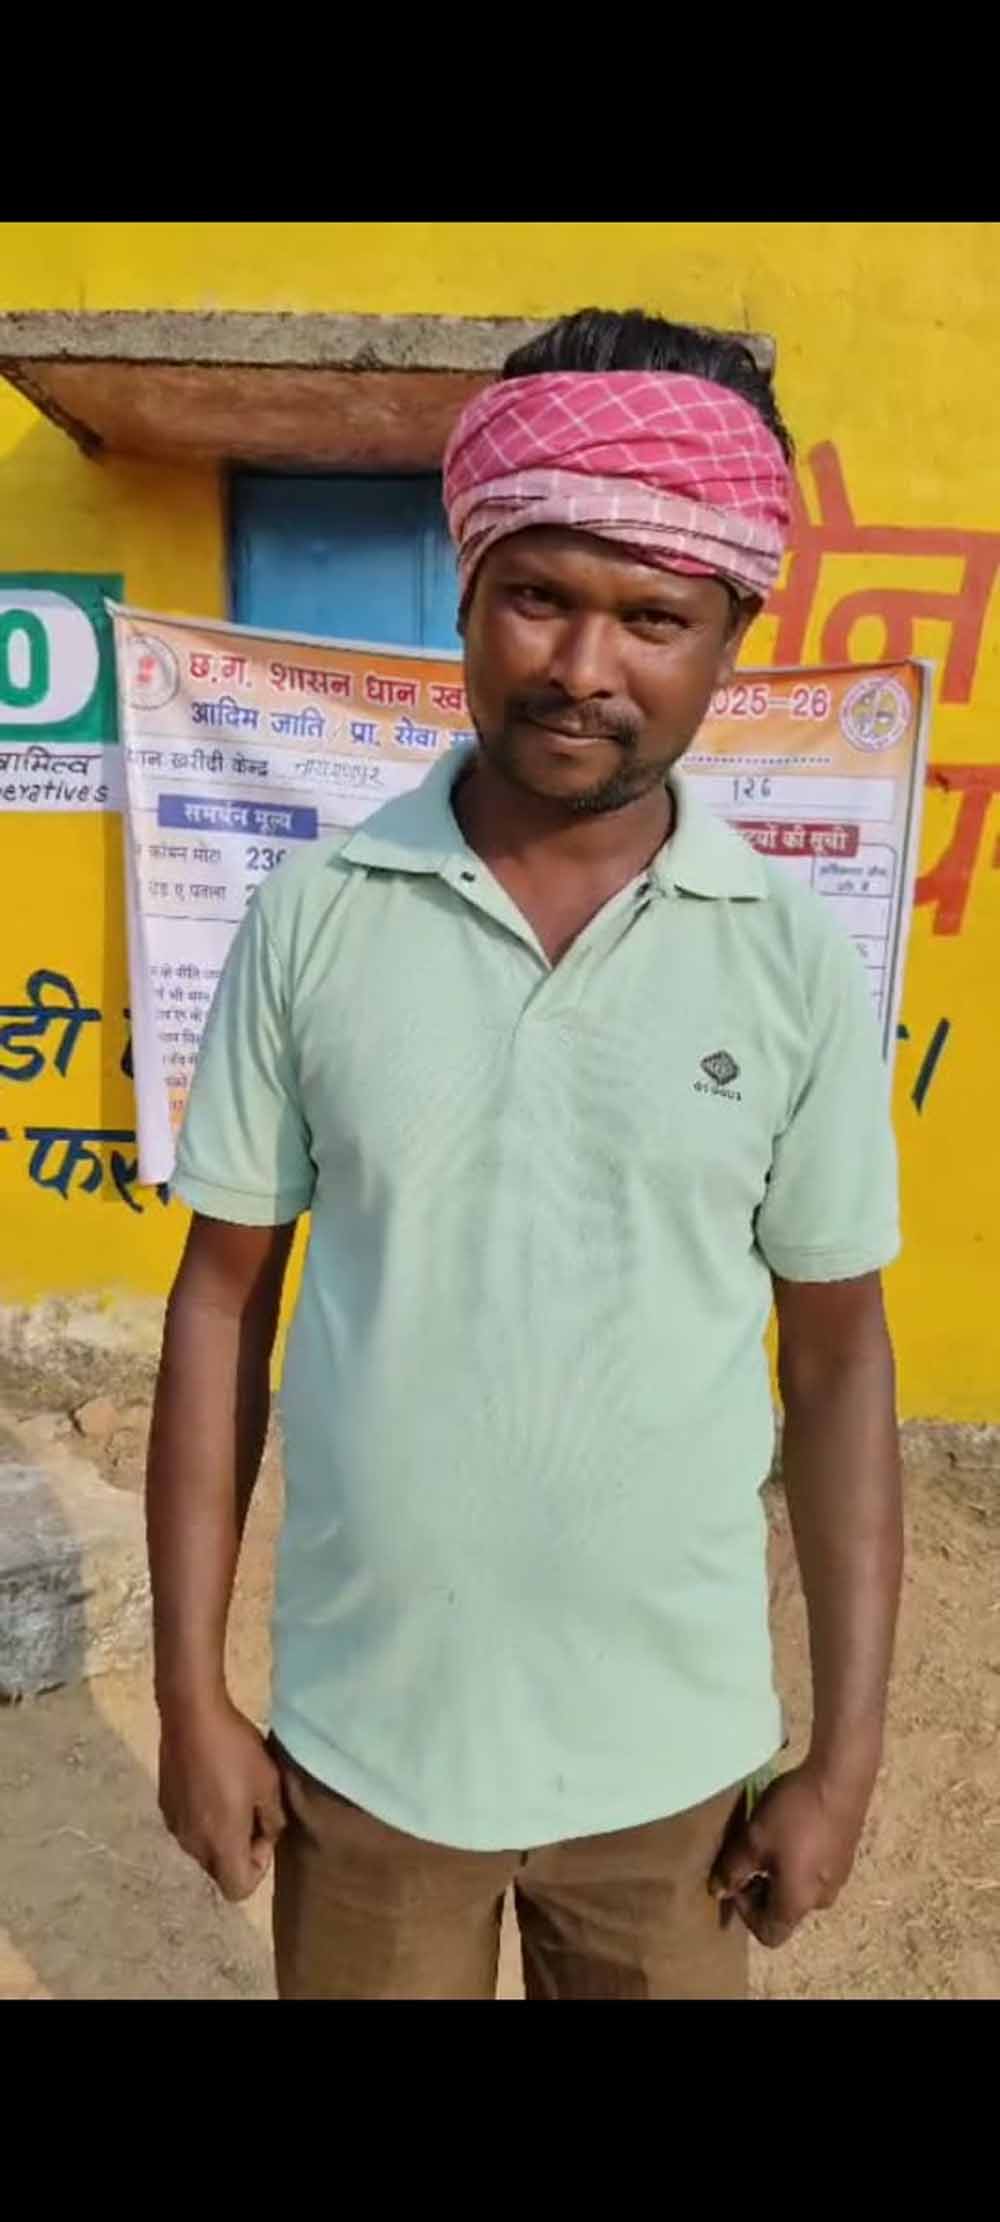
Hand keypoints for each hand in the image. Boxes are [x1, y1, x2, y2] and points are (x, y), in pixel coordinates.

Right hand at [158, 1696, 285, 1901]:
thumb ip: (274, 1819)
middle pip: (220, 1870)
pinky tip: (211, 1783)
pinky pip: (189, 1828)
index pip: (238, 1889)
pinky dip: (203, 1818)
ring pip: (204, 1849)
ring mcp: (175, 1826)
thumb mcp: (269, 1782)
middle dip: (240, 1851)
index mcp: (221, 1842)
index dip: (258, 1869)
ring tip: (233, 1794)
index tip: (263, 1834)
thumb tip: (267, 1834)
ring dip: (221, 1834)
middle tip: (253, 1812)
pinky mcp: (165, 1806)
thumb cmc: (235, 1750)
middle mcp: (193, 1843)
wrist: (191, 1715)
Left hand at [708, 1763, 871, 1948]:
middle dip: (760, 1890)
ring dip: (778, 1873)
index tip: (737, 1879)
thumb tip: (718, 1891)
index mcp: (798, 1902)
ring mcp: (839, 1877)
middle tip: (746, 1857)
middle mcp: (822, 1899)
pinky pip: (815, 1870)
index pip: (770, 1934)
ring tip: (767, 1839)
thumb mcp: (753, 1841)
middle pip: (785, 1911)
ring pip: (800, 1888)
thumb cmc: (792, 1815)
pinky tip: (791, 1828)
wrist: (840, 1778)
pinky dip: (798, 1860)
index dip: (745, 1914)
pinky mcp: (846, 1854)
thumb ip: (733, 1870)